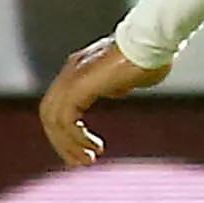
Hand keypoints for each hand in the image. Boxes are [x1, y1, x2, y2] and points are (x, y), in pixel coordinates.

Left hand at [39, 36, 168, 167]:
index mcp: (79, 70)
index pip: (60, 105)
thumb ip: (119, 82)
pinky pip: (66, 120)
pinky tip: (91, 149)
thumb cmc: (151, 54)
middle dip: (64, 142)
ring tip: (86, 161)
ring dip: (68, 144)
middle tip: (81, 161)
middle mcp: (70, 73)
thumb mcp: (130, 74)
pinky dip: (74, 138)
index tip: (87, 147)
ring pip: (54, 120)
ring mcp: (71, 78)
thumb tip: (116, 90)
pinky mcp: (78, 87)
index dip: (69, 129)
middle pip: (51, 114)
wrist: (153, 41)